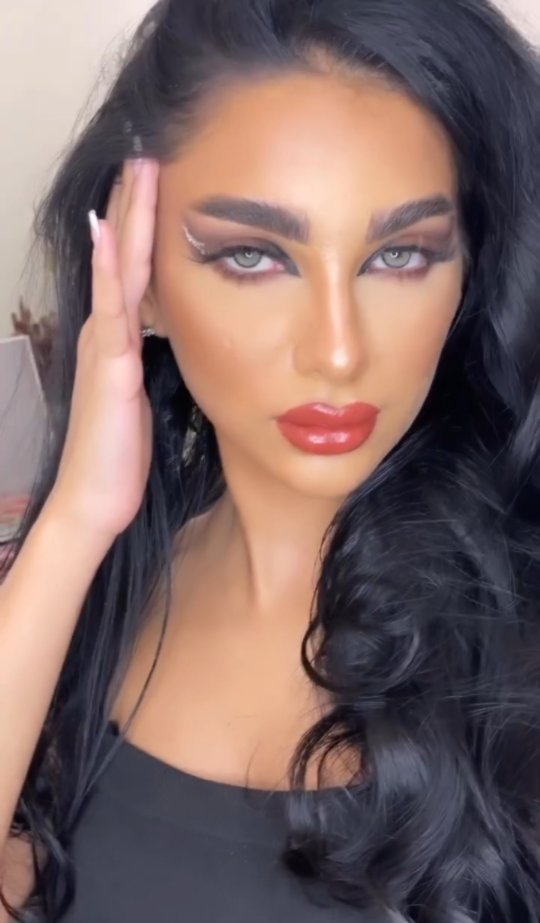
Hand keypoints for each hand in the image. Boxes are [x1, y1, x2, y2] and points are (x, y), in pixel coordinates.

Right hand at [48, 158, 159, 549]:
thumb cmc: (121, 455)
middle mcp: (107, 334)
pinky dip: (111, 267)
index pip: (136, 272)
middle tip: (146, 151)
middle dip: (135, 205)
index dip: (145, 227)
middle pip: (124, 257)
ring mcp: (104, 346)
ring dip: (127, 218)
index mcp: (121, 341)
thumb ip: (150, 364)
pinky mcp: (109, 367)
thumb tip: (171, 340)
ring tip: (135, 169)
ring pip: (119, 270)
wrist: (96, 499)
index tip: (160, 183)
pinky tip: (109, 231)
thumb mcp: (142, 399)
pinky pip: (111, 308)